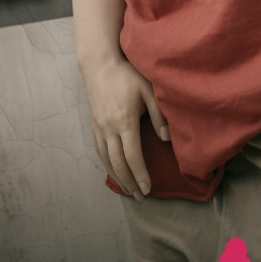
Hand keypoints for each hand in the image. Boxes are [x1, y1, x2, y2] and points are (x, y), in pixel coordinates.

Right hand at [82, 58, 169, 199]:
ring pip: (106, 160)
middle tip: (140, 197)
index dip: (141, 174)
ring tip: (128, 190)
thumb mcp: (148, 90)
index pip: (132, 156)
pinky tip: (114, 171)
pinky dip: (107, 166)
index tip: (148, 189)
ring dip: (118, 178)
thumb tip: (166, 140)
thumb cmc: (127, 75)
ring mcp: (99, 128)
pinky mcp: (94, 126)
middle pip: (118, 163)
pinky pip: (99, 151)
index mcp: (124, 121)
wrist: (100, 65)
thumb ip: (158, 114)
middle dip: (130, 182)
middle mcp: (109, 129)